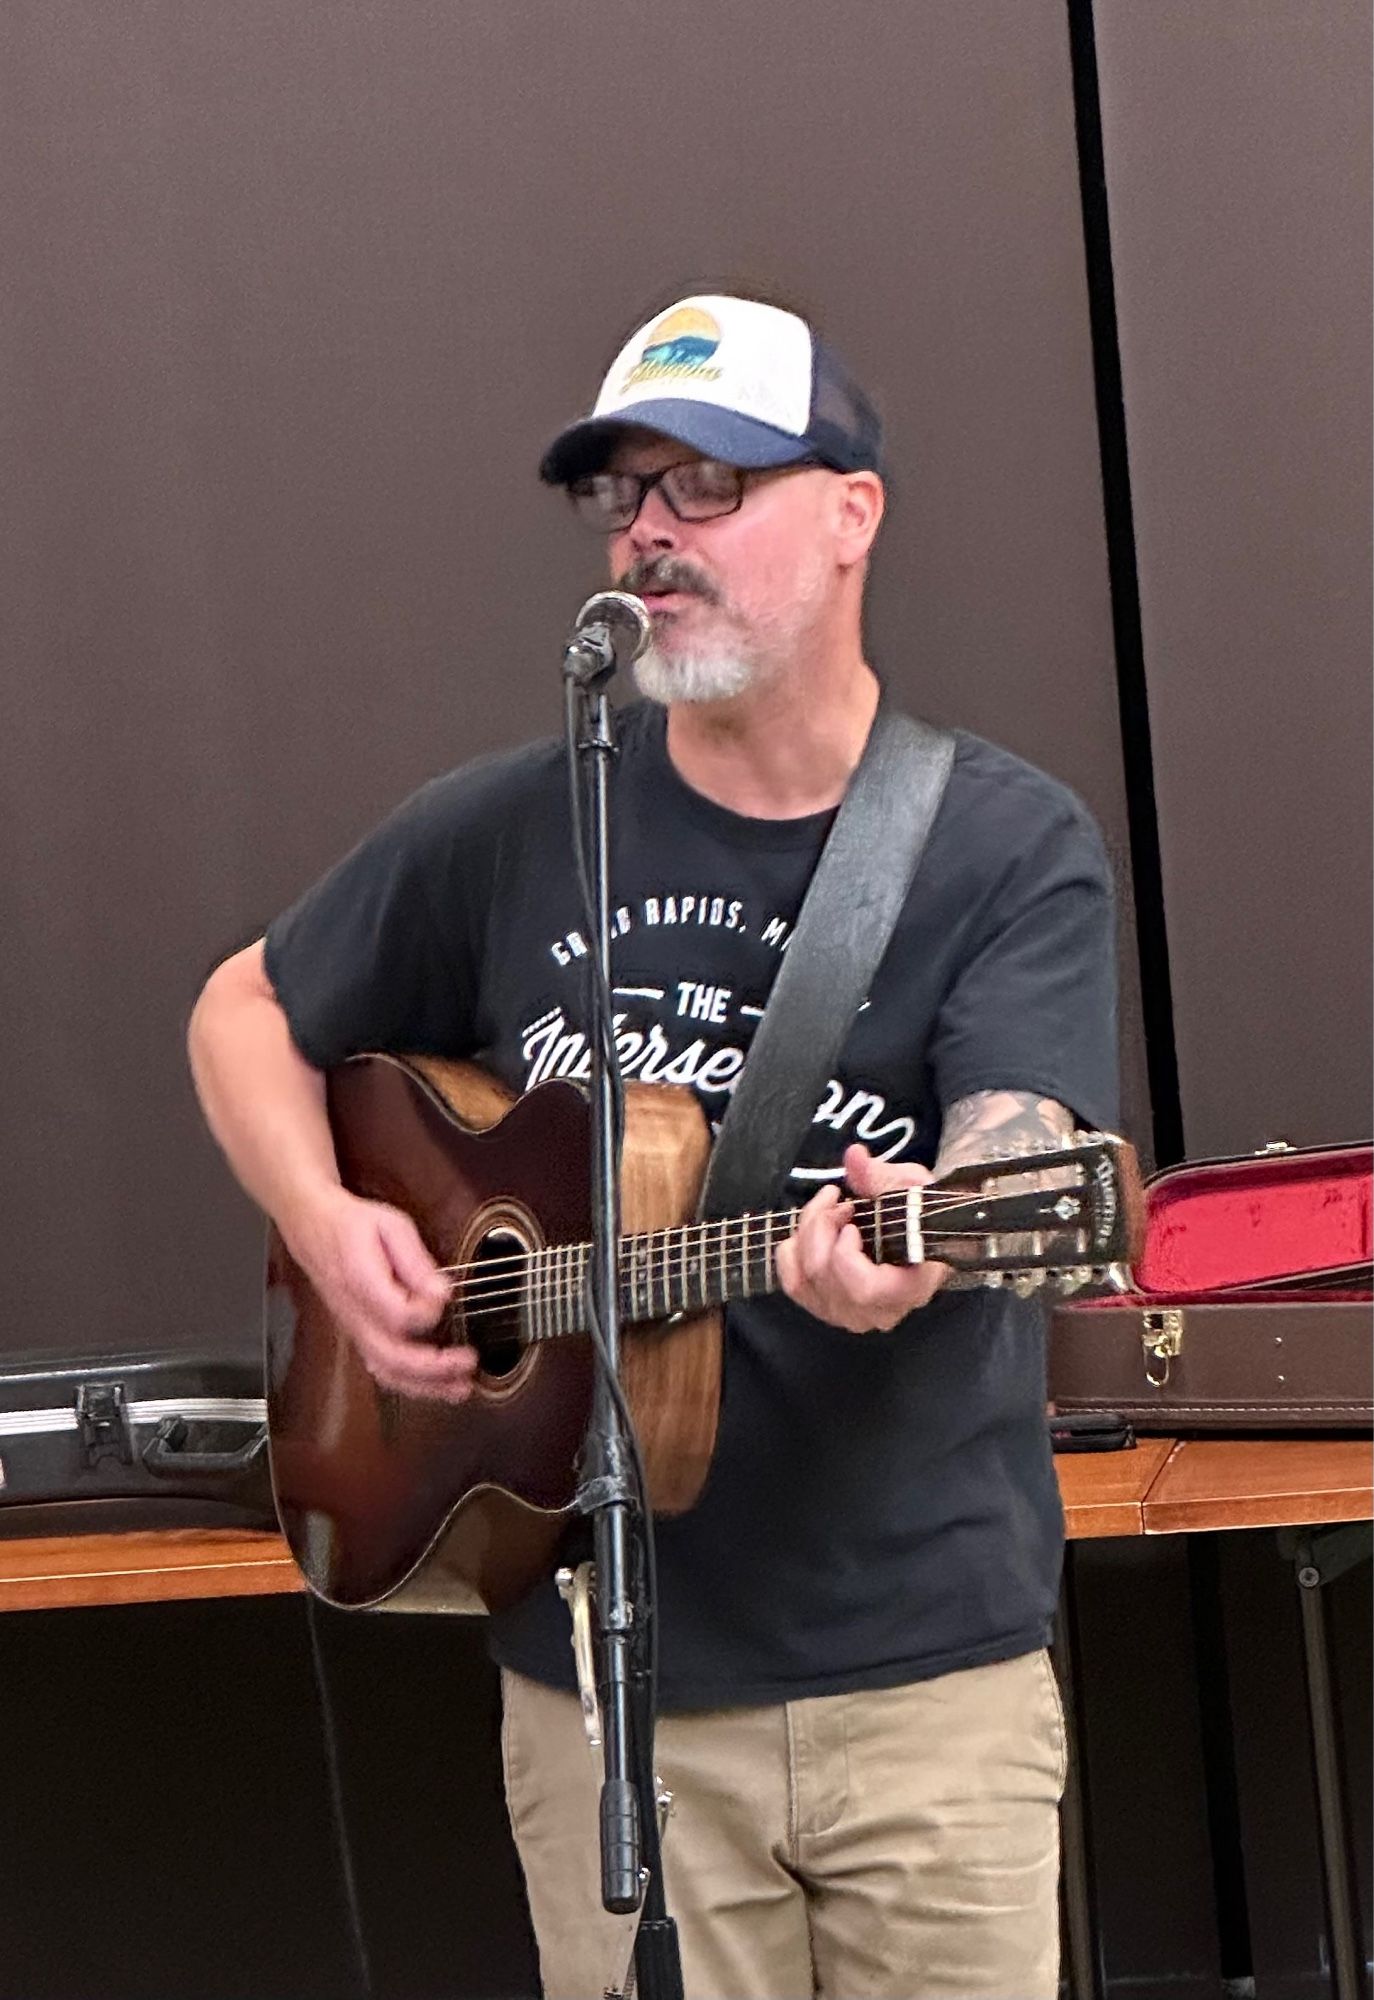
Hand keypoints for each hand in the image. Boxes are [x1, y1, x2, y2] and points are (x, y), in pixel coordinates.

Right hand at [284, 1188, 477, 1401]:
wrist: (312, 1228)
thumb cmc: (352, 1224)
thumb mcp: (391, 1226)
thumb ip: (417, 1262)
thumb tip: (441, 1292)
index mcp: (361, 1282)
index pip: (397, 1316)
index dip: (427, 1312)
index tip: (446, 1295)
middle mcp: (354, 1314)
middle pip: (392, 1357)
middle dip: (435, 1368)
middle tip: (469, 1363)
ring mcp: (353, 1329)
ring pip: (385, 1371)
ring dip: (424, 1386)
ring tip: (458, 1389)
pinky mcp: (358, 1334)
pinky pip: (380, 1368)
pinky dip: (408, 1383)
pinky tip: (433, 1385)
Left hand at [774, 1144, 950, 1332]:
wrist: (921, 1234)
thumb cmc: (921, 1213)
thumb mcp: (911, 1187)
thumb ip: (882, 1176)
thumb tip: (854, 1156)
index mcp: (911, 1287)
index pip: (865, 1289)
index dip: (845, 1255)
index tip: (852, 1223)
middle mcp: (879, 1312)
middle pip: (826, 1278)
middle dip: (821, 1228)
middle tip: (838, 1200)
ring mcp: (850, 1315)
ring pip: (805, 1281)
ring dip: (807, 1235)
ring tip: (828, 1209)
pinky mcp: (828, 1308)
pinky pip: (793, 1285)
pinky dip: (792, 1252)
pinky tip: (810, 1230)